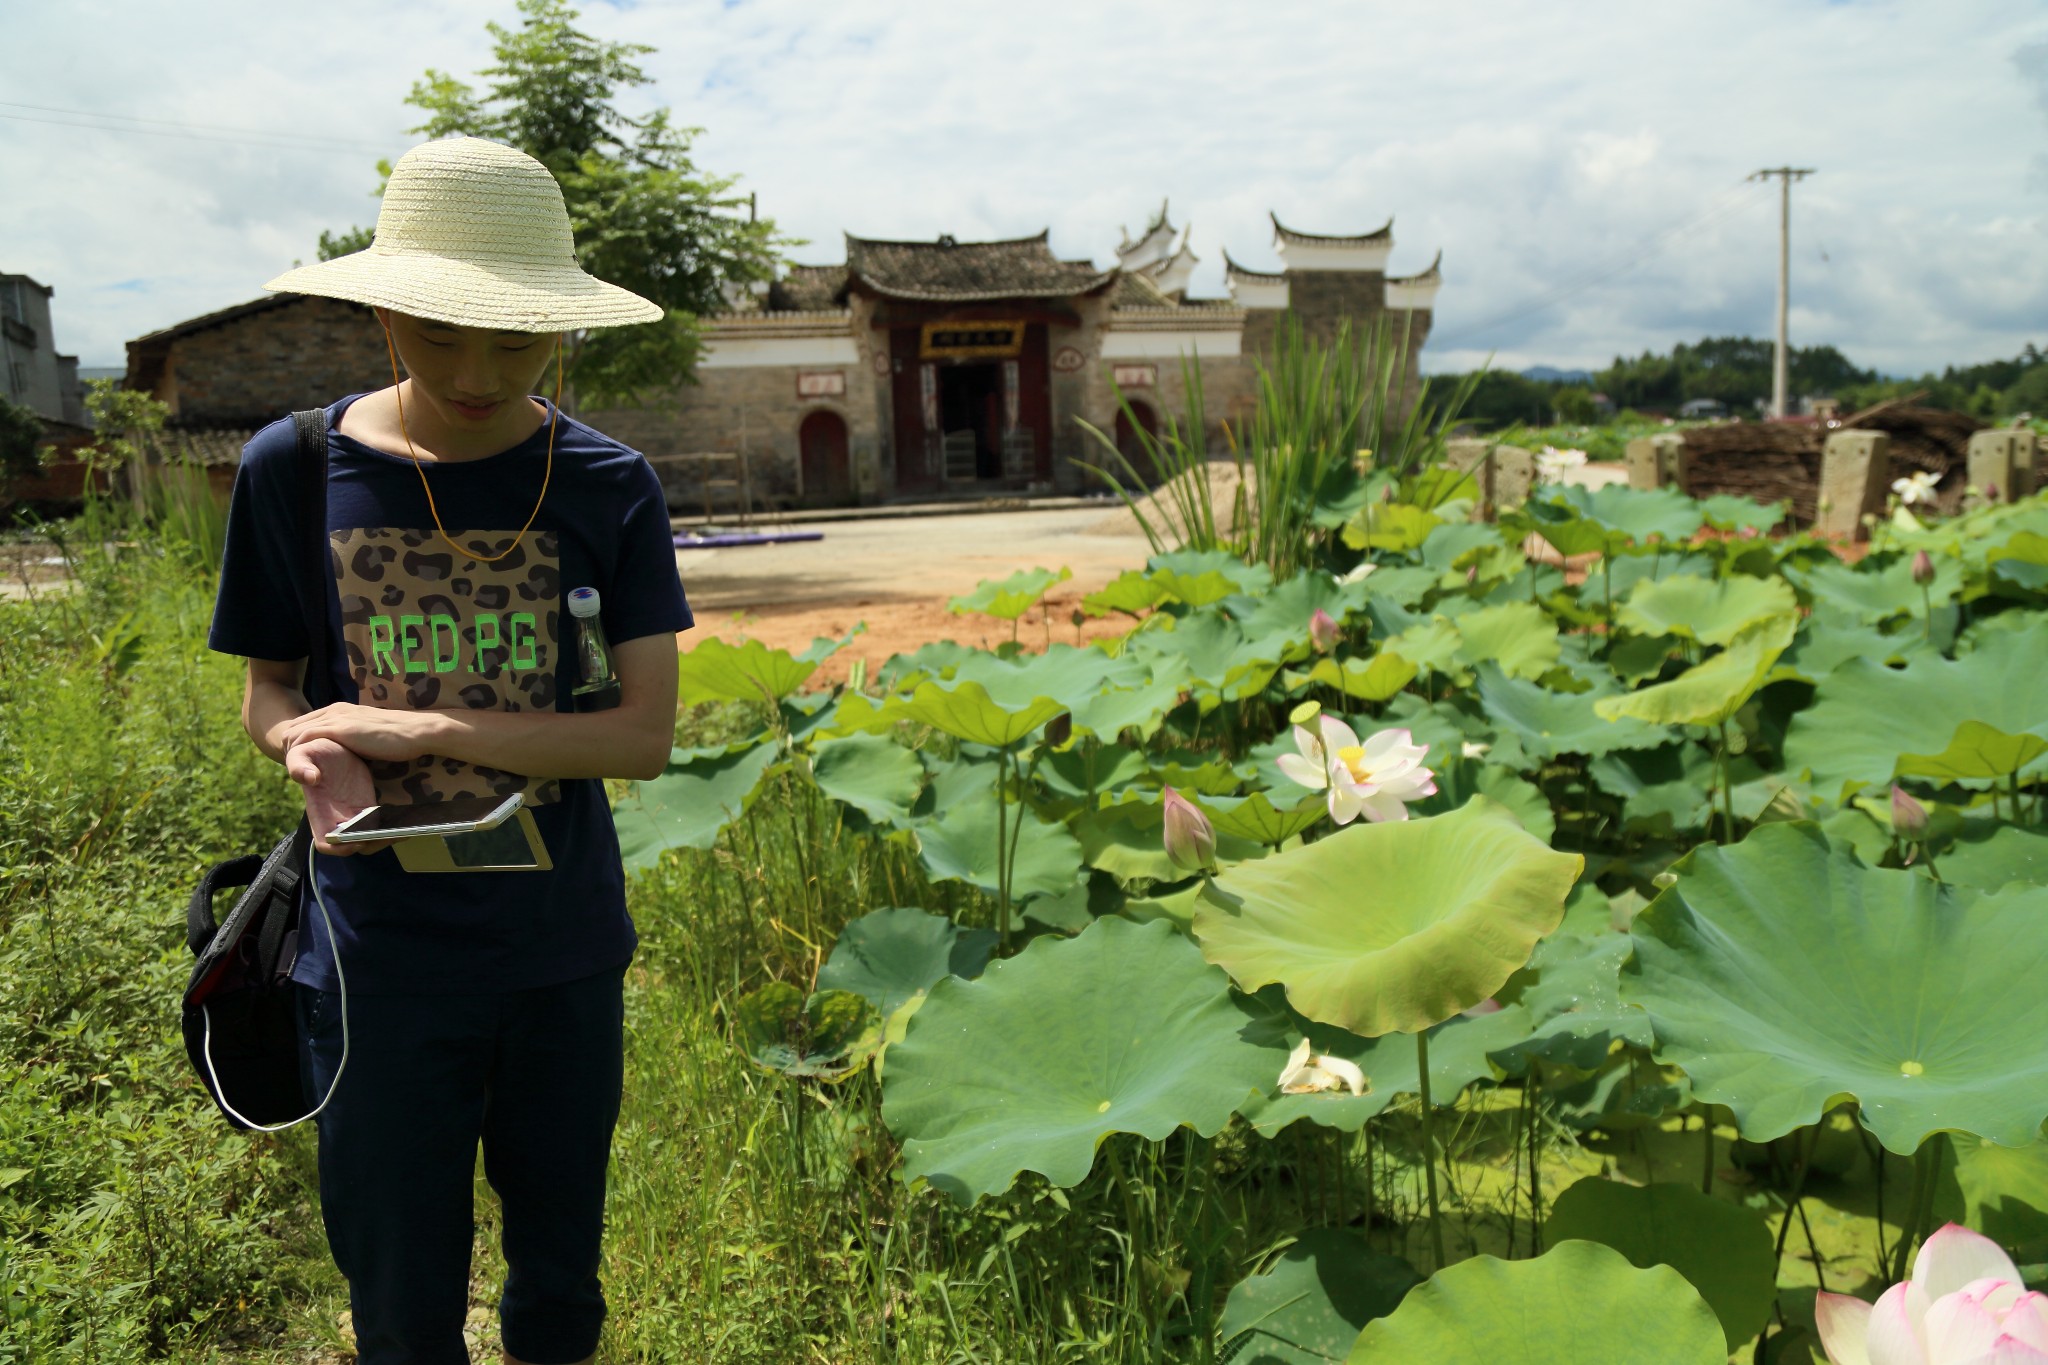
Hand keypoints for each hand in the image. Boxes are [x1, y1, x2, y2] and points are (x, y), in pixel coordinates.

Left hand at [283, 702, 442, 765]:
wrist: (417, 731)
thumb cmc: (401, 738)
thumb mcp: (369, 734)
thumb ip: (354, 737)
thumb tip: (351, 753)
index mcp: (341, 709)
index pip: (305, 723)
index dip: (298, 743)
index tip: (303, 762)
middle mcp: (334, 710)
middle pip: (294, 727)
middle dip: (289, 748)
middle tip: (297, 770)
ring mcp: (335, 718)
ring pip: (294, 733)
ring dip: (290, 753)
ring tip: (298, 773)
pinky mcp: (339, 729)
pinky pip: (303, 739)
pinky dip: (297, 754)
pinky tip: (303, 769)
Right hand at [286, 736, 391, 856]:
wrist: (333, 746)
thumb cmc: (314, 752)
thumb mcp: (302, 753)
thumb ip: (299, 764)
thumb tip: (310, 777)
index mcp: (320, 813)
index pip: (326, 843)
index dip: (339, 847)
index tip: (357, 838)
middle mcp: (338, 819)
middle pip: (354, 846)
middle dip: (371, 844)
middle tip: (389, 834)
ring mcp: (356, 815)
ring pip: (371, 838)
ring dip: (386, 838)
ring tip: (403, 829)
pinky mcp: (371, 807)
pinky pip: (381, 825)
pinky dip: (393, 828)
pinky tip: (409, 821)